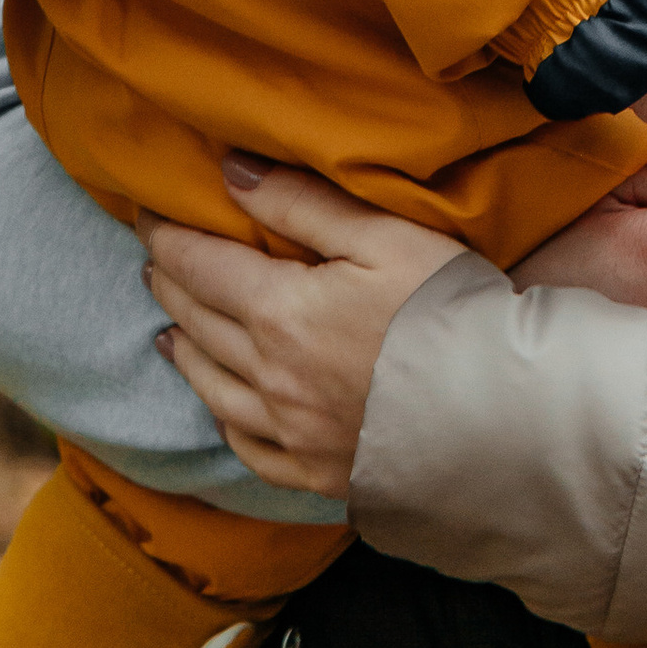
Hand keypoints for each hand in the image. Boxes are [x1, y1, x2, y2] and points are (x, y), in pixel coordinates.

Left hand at [142, 155, 458, 495]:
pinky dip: (227, 424)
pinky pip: (252, 449)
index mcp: (280, 311)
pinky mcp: (319, 473)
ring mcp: (292, 432)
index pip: (201, 265)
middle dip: (172, 286)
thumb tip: (231, 174)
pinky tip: (224, 411)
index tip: (147, 215)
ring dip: (186, 353)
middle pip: (200, 323)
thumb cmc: (449, 310)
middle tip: (155, 263)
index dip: (168, 237)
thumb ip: (301, 203)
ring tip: (169, 331)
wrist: (500, 414)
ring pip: (214, 389)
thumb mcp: (384, 235)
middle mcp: (270, 376)